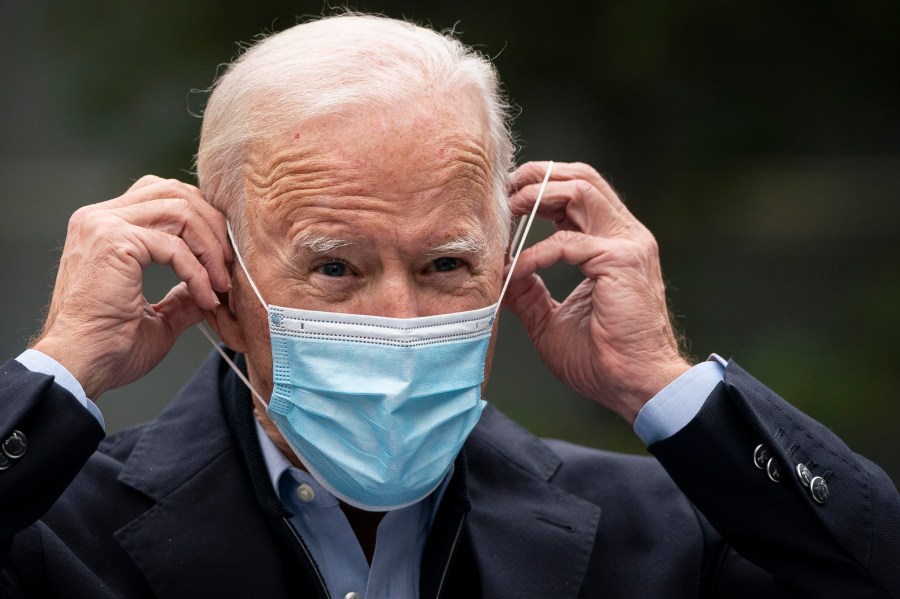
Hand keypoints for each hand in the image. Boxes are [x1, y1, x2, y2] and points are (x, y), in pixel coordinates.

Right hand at [32, 176, 231, 398]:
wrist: (79, 366)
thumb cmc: (109, 347)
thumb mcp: (157, 315)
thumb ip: (183, 295)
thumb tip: (212, 288)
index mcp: (105, 227)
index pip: (163, 197)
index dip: (201, 224)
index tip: (221, 263)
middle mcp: (99, 217)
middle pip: (175, 192)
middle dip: (212, 227)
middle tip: (228, 266)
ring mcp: (103, 225)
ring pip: (181, 211)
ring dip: (210, 248)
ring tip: (221, 284)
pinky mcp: (114, 241)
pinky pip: (175, 246)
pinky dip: (199, 272)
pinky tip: (207, 297)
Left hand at [504, 162, 690, 422]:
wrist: (636, 386)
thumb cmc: (603, 359)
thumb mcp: (550, 320)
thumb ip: (528, 293)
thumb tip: (498, 275)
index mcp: (613, 244)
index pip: (578, 193)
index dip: (540, 188)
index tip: (505, 200)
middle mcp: (625, 235)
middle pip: (582, 177)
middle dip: (537, 175)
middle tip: (502, 191)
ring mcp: (629, 244)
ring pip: (581, 190)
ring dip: (538, 195)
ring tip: (508, 210)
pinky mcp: (623, 261)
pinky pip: (568, 241)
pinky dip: (536, 252)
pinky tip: (518, 269)